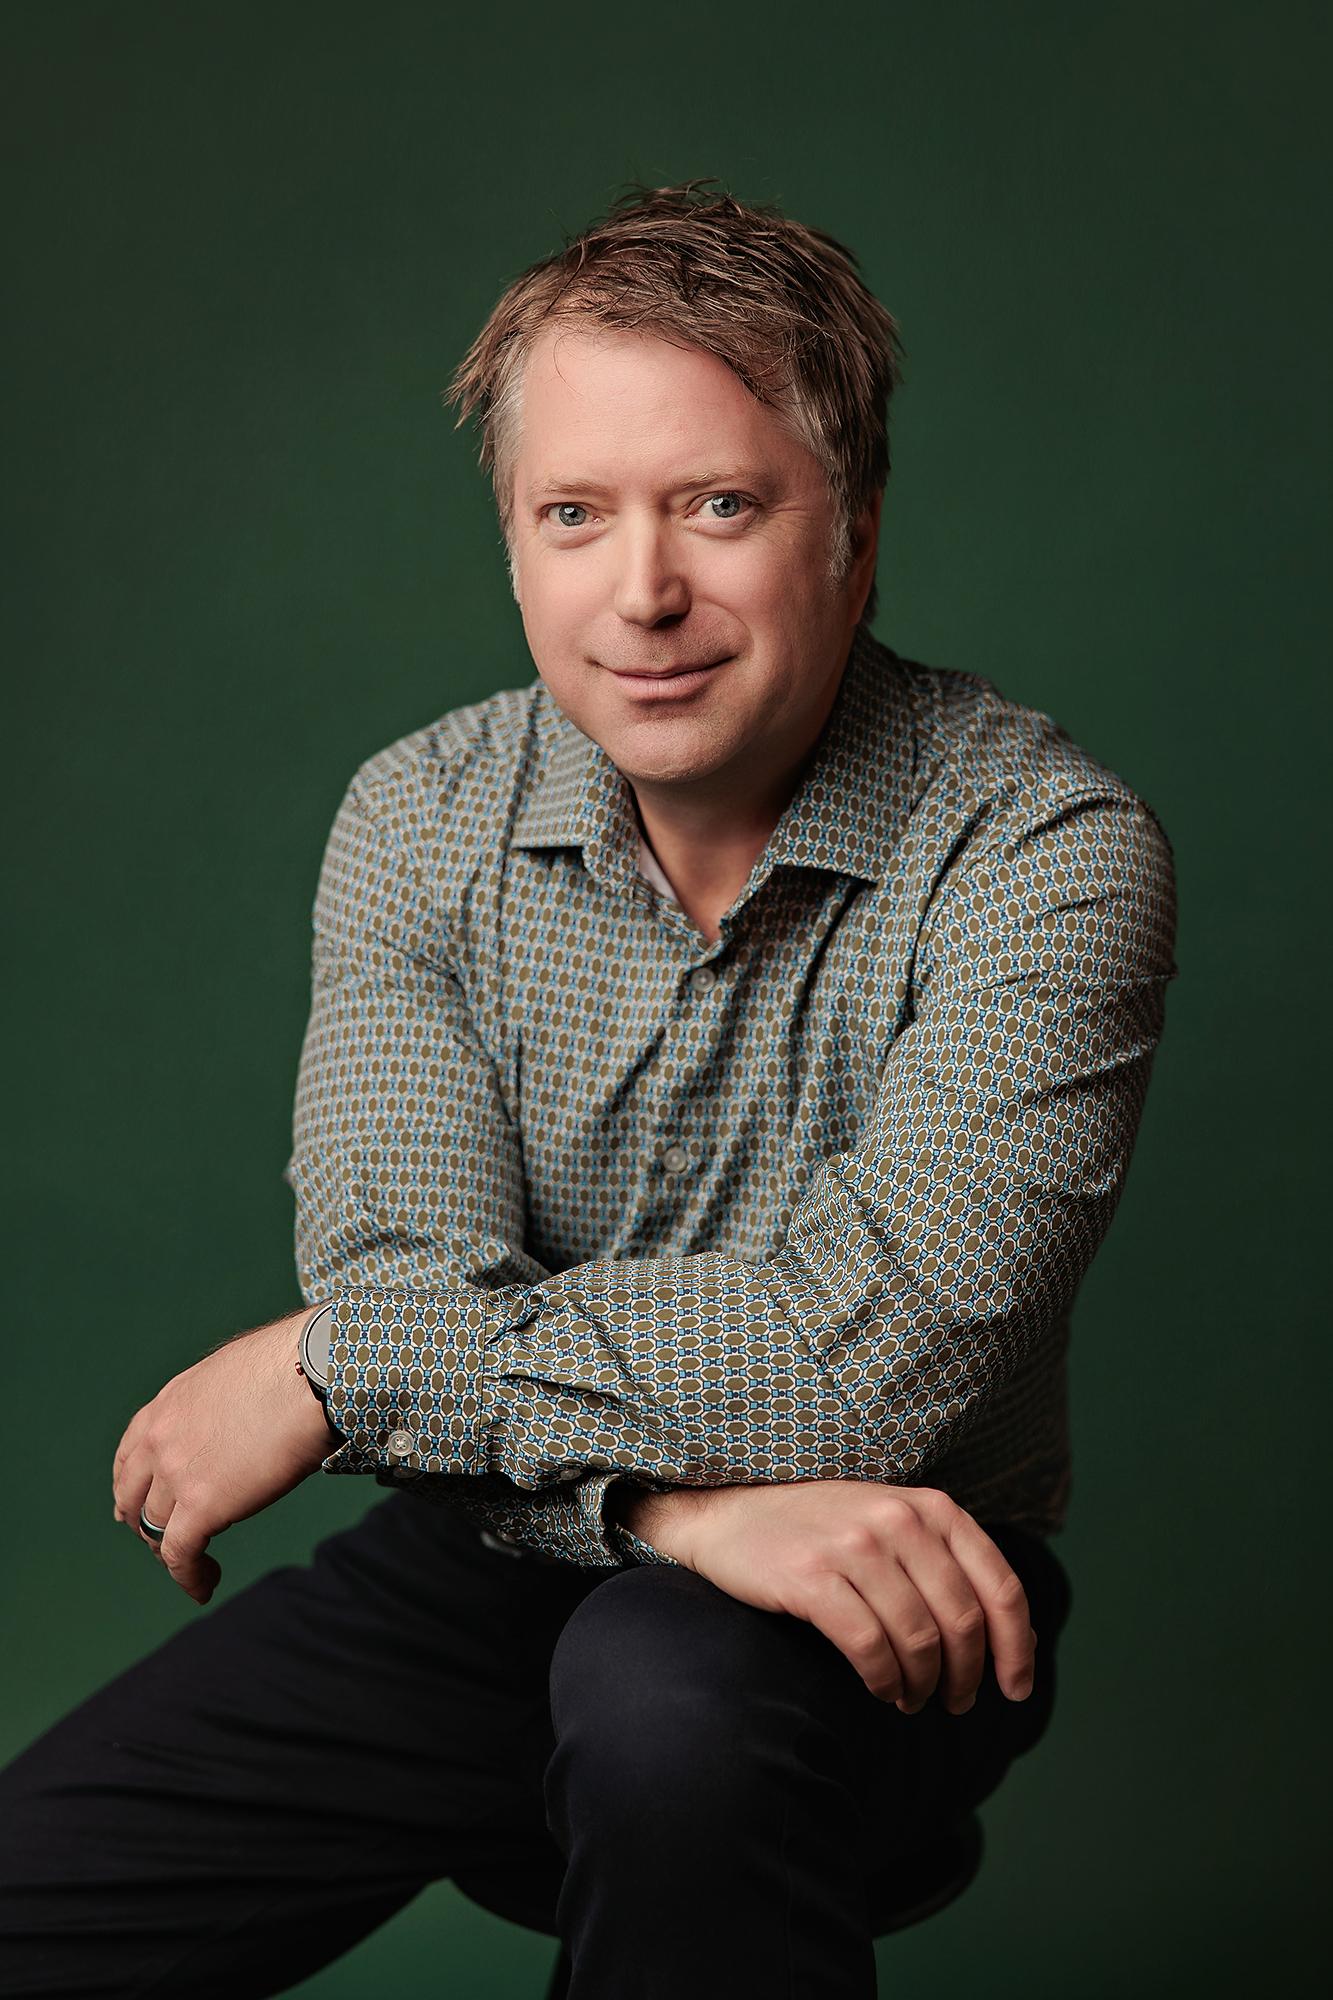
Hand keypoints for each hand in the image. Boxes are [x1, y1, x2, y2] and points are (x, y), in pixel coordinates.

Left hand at [111, 1306, 333, 1605]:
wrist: (309, 1376)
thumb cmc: (294, 1366)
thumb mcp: (234, 1375)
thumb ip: (218, 1404)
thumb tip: (242, 1416)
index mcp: (168, 1404)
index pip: (130, 1454)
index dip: (131, 1485)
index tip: (137, 1503)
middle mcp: (161, 1439)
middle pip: (133, 1496)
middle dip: (142, 1522)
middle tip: (160, 1540)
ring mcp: (176, 1475)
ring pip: (156, 1530)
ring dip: (172, 1553)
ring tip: (198, 1567)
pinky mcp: (200, 1508)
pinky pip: (180, 1555)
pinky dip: (189, 1577)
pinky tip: (205, 1586)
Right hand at [624, 1480, 1035, 1714]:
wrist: (728, 1517)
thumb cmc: (820, 1533)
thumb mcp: (892, 1527)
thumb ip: (945, 1564)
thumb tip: (1008, 1638)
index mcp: (931, 1507)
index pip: (999, 1585)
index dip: (1016, 1647)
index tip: (1016, 1689)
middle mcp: (898, 1519)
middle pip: (962, 1621)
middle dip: (966, 1677)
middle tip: (955, 1704)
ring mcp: (853, 1545)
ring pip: (918, 1639)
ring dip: (922, 1686)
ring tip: (911, 1700)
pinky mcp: (811, 1576)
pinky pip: (869, 1647)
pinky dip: (884, 1680)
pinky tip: (881, 1689)